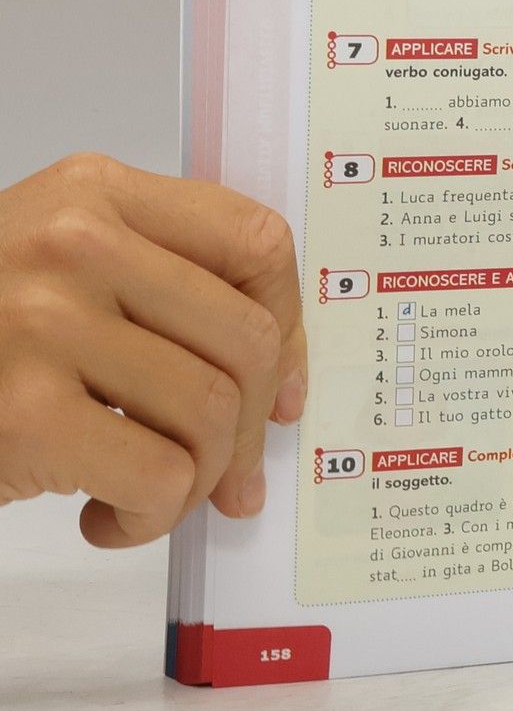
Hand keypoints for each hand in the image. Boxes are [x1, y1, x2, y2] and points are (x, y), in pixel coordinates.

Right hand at [0, 154, 305, 545]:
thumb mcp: (60, 269)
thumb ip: (161, 288)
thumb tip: (279, 384)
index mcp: (93, 192)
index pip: (255, 240)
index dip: (288, 324)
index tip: (281, 384)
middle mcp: (71, 242)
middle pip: (244, 338)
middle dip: (250, 426)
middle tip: (228, 471)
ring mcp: (42, 322)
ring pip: (211, 411)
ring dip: (196, 478)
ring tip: (152, 493)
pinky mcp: (22, 411)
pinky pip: (159, 476)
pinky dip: (149, 517)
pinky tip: (106, 516)